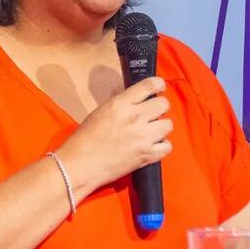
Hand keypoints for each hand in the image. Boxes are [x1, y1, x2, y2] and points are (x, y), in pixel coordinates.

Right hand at [57, 76, 172, 194]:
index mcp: (120, 104)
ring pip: (168, 125)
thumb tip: (138, 98)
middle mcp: (134, 118)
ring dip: (161, 127)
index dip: (158, 84)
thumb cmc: (86, 138)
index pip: (149, 85)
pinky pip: (167, 146)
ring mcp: (142, 137)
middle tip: (152, 114)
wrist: (81, 164)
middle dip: (159, 108)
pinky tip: (152, 146)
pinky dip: (161, 146)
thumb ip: (122, 103)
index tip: (159, 87)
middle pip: (164, 105)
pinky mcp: (146, 156)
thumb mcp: (101, 111)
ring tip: (151, 131)